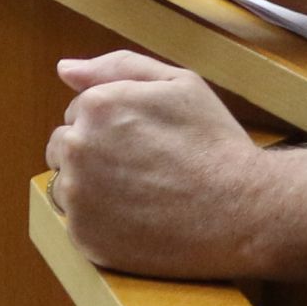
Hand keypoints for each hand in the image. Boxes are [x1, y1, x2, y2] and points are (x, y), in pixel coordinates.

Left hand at [44, 51, 266, 279]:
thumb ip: (116, 67)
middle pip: (64, 149)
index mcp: (96, 106)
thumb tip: (65, 69)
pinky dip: (101, 224)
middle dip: (94, 155)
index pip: (76, 113)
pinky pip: (79, 225)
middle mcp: (77, 148)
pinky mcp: (85, 238)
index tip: (144, 143)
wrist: (243, 211)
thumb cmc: (214, 143)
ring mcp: (78, 196)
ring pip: (68, 187)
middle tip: (142, 170)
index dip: (111, 127)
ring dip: (92, 190)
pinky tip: (138, 222)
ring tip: (141, 196)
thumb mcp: (178, 83)